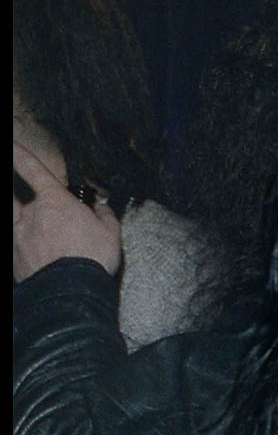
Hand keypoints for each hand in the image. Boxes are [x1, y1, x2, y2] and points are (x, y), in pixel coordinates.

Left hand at [13, 139, 121, 279]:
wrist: (73, 291)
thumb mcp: (111, 233)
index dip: (18, 153)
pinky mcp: (14, 257)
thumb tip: (100, 208)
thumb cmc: (93, 258)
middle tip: (67, 238)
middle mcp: (30, 212)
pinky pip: (22, 250)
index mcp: (54, 200)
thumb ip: (103, 214)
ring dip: (39, 238)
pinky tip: (50, 270)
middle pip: (31, 206)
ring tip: (58, 258)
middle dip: (46, 217)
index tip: (10, 143)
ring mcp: (18, 234)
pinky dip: (34, 257)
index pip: (31, 168)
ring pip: (26, 228)